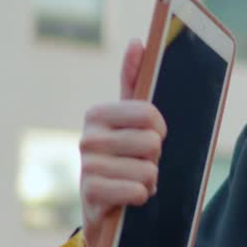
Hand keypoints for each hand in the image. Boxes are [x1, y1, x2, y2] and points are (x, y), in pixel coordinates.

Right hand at [79, 39, 166, 246]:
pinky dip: (141, 197)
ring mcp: (86, 168)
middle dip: (156, 158)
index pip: (149, 114)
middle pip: (152, 143)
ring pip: (148, 170)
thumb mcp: (129, 119)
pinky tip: (130, 196)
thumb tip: (137, 41)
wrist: (103, 205)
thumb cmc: (123, 155)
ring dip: (150, 180)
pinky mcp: (90, 195)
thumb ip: (135, 80)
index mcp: (97, 113)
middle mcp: (87, 138)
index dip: (160, 129)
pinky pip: (136, 191)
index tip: (154, 135)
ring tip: (135, 180)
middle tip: (141, 162)